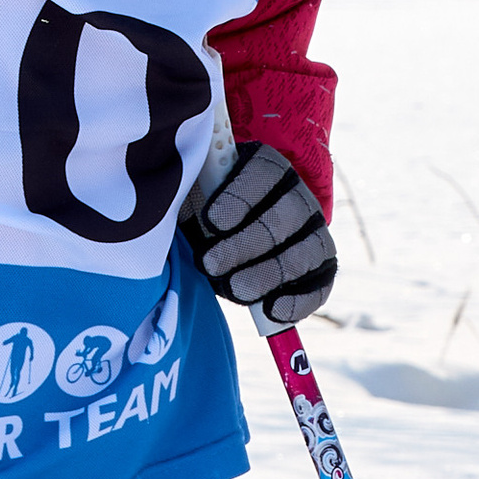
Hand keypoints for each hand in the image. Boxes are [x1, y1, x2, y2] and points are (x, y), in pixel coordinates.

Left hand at [185, 141, 336, 331]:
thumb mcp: (187, 195)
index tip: (211, 221)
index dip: (240, 197)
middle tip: (211, 263)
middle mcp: (297, 197)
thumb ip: (180, 192)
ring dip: (268, 274)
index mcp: (266, 168)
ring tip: (235, 290)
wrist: (223, 239)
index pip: (264, 173)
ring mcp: (314, 233)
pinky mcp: (321, 268)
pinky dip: (298, 301)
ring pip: (302, 252)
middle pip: (282, 217)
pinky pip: (319, 286)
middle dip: (246, 243)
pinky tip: (271, 311)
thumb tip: (157, 196)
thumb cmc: (200, 212)